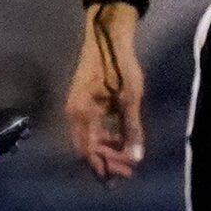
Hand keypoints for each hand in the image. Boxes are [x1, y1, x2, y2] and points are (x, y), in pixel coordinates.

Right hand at [65, 6, 147, 181]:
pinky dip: (103, 136)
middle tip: (129, 168)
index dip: (106, 166)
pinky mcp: (81, 100)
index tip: (125, 174)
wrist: (107, 36)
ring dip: (106, 149)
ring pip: (88, 137)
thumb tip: (136, 158)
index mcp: (82, 115)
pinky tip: (120, 136)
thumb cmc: (119, 66)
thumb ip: (131, 129)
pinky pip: (89, 127)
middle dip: (107, 160)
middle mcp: (73, 114)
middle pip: (86, 148)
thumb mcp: (130, 99)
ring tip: (127, 154)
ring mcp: (75, 106)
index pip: (89, 152)